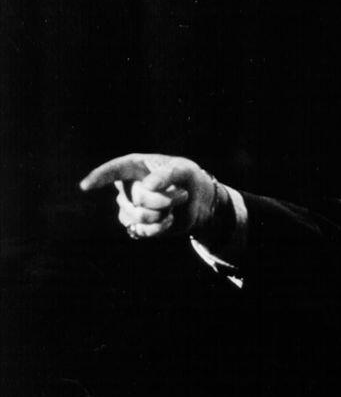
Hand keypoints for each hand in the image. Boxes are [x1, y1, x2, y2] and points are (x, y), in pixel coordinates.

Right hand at [79, 153, 217, 240]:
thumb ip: (168, 174)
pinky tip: (169, 220)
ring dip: (162, 213)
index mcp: (134, 167)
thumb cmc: (188, 179)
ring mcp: (129, 207)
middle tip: (182, 194)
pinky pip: (141, 230)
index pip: (114, 170)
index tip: (86, 186)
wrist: (198, 202)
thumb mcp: (184, 170)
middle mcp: (127, 186)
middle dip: (163, 199)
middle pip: (137, 197)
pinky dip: (159, 227)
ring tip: (174, 205)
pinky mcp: (136, 225)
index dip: (99, 177)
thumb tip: (148, 185)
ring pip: (138, 215)